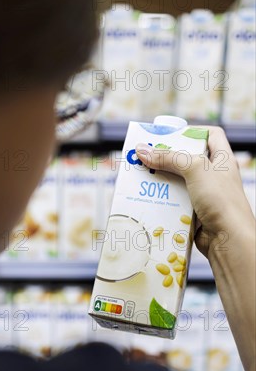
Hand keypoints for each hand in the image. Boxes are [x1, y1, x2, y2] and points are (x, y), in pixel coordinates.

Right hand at [136, 127, 254, 258]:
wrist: (228, 239)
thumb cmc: (221, 200)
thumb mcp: (195, 169)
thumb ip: (169, 158)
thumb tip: (143, 150)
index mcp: (222, 159)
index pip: (211, 135)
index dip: (192, 131)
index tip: (170, 135)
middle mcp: (214, 176)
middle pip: (188, 160)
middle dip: (167, 159)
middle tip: (147, 157)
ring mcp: (204, 196)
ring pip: (178, 183)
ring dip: (162, 181)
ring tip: (143, 177)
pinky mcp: (194, 213)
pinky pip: (175, 203)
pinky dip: (163, 201)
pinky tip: (149, 199)